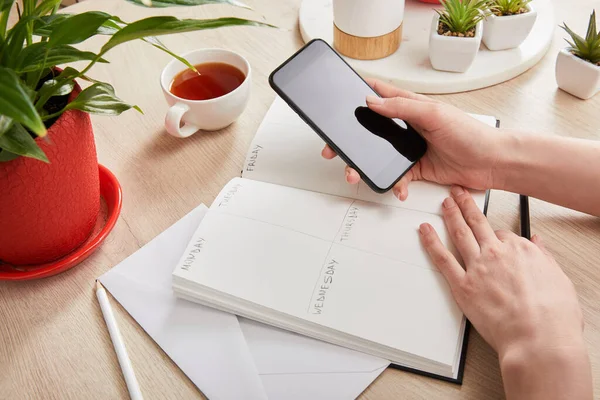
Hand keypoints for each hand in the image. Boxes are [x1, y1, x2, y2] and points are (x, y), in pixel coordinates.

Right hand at [322, 79, 503, 199]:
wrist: (491, 162)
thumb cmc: (470, 133)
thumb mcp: (434, 114)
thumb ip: (401, 107)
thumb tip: (372, 101)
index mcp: (411, 106)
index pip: (380, 95)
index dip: (360, 96)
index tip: (340, 101)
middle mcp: (408, 127)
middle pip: (371, 131)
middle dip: (351, 142)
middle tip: (335, 150)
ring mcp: (410, 149)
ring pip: (378, 157)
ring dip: (365, 167)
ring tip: (356, 175)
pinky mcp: (416, 169)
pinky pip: (397, 177)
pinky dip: (394, 184)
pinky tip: (398, 188)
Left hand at [419, 186, 591, 399]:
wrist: (538, 338)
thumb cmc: (553, 316)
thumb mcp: (559, 278)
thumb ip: (544, 257)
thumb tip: (539, 243)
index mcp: (522, 250)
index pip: (503, 235)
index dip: (496, 235)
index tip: (490, 233)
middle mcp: (497, 253)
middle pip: (478, 223)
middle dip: (466, 205)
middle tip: (458, 193)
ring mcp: (478, 267)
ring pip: (459, 233)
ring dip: (449, 215)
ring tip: (443, 203)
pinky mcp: (462, 285)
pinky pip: (442, 259)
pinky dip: (430, 242)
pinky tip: (424, 232)